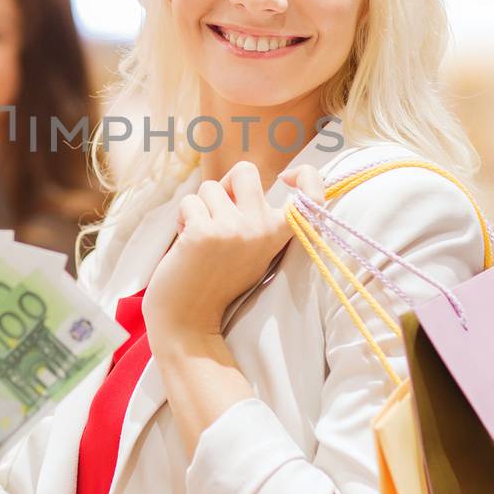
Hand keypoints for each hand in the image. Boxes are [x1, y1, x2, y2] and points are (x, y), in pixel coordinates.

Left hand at [144, 162, 324, 343]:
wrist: (188, 321)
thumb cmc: (216, 282)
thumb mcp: (252, 250)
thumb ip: (256, 218)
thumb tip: (243, 176)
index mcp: (278, 236)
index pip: (311, 199)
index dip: (309, 177)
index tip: (288, 178)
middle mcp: (262, 229)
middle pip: (245, 171)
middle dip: (224, 185)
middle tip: (217, 212)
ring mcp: (234, 230)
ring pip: (209, 187)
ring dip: (198, 208)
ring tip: (200, 239)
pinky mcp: (204, 232)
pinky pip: (188, 202)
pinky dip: (182, 220)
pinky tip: (186, 246)